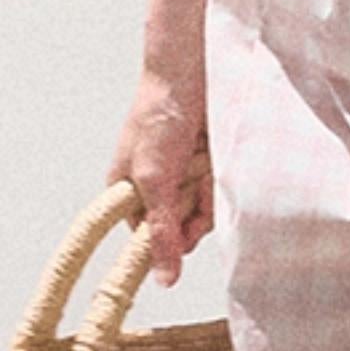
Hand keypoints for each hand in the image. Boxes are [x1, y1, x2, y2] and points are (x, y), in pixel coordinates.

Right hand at [105, 67, 213, 287]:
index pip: (149, 240)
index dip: (168, 237)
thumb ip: (161, 230)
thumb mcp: (155, 178)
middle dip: (193, 207)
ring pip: (205, 211)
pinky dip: (221, 177)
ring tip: (202, 156)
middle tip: (190, 175)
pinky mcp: (209, 166)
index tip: (182, 221)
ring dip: (209, 189)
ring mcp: (184, 178)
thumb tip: (164, 279)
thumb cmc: (159, 115)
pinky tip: (216, 155)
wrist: (192, 71)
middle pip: (182, 229)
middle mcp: (156, 189)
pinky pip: (221, 191)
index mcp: (128, 193)